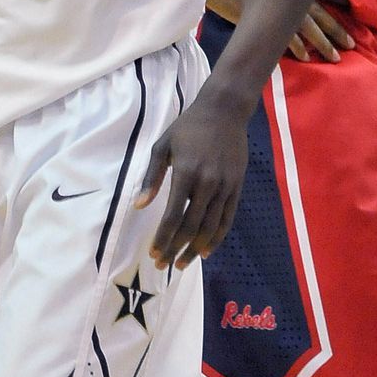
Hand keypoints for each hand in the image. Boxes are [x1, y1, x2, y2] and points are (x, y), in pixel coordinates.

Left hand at [134, 102, 247, 269]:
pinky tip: (206, 250)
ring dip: (195, 249)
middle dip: (175, 249)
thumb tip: (139, 206)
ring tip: (182, 264)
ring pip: (211, 227)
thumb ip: (151, 178)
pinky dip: (217, 237)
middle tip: (163, 265)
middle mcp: (208, 184)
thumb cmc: (187, 128)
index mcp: (186, 174)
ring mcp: (225, 186)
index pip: (172, 216)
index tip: (154, 253)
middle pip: (191, 227)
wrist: (225, 111)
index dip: (163, 238)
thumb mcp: (162, 147)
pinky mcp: (237, 187)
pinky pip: (227, 218)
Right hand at [206, 0, 353, 62]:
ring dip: (322, 43)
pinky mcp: (264, 20)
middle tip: (351, 45)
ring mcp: (277, 8)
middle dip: (336, 31)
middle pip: (320, 15)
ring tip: (334, 56)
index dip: (337, 10)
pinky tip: (305, 56)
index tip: (352, 22)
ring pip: (307, 27)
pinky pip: (283, 36)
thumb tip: (290, 1)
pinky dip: (296, 46)